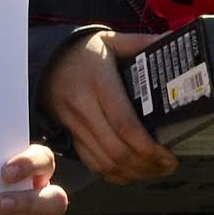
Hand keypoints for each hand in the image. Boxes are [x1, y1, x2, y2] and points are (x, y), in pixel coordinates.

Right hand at [43, 30, 177, 184]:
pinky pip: (89, 161)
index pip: (124, 125)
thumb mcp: (110, 41)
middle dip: (144, 165)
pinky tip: (128, 173)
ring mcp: (72, 123)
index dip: (147, 147)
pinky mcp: (67, 132)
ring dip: (130, 173)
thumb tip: (170, 42)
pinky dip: (111, 174)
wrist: (43, 58)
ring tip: (152, 171)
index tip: (168, 156)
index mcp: (98, 84)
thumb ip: (140, 43)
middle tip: (166, 166)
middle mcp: (82, 107)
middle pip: (115, 150)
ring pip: (103, 161)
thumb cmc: (82, 51)